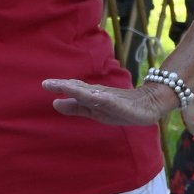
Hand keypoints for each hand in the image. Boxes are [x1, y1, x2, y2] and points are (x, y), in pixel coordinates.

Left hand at [43, 78, 174, 125]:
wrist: (148, 104)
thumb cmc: (119, 107)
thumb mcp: (94, 110)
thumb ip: (75, 107)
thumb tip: (54, 103)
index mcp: (91, 95)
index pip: (73, 88)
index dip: (60, 86)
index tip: (45, 84)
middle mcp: (99, 94)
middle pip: (80, 88)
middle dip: (65, 86)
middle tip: (47, 83)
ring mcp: (110, 98)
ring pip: (92, 93)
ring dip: (79, 90)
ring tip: (66, 87)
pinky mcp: (122, 105)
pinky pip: (112, 102)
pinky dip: (104, 99)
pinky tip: (97, 97)